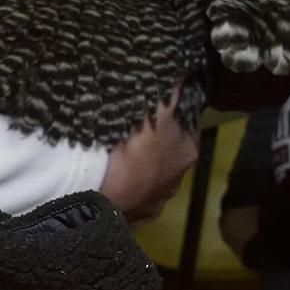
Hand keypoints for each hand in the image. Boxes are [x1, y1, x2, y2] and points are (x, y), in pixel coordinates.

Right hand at [102, 90, 199, 223]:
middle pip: (168, 157)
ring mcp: (157, 203)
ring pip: (151, 182)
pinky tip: (115, 190)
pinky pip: (135, 204)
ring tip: (119, 166)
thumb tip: (186, 71)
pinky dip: (128, 196)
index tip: (153, 113)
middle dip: (155, 150)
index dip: (171, 119)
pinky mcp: (136, 218)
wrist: (102, 196)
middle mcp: (178, 180)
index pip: (185, 128)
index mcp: (188, 151)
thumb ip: (172, 93)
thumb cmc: (131, 150)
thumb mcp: (155, 112)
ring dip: (141, 175)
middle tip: (132, 139)